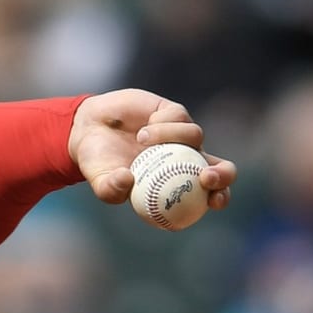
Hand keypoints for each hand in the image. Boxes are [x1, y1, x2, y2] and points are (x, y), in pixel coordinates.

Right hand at [68, 89, 235, 210]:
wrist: (90, 129)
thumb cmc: (98, 162)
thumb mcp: (99, 181)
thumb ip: (110, 188)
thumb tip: (128, 180)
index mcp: (174, 185)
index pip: (206, 196)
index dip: (218, 198)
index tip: (211, 199)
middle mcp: (184, 161)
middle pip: (220, 169)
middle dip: (223, 174)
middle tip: (206, 176)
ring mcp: (182, 136)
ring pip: (195, 136)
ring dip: (170, 137)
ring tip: (141, 139)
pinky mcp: (175, 113)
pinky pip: (180, 117)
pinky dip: (163, 123)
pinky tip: (144, 126)